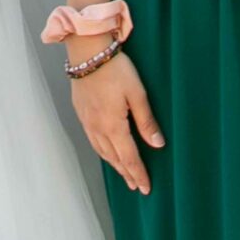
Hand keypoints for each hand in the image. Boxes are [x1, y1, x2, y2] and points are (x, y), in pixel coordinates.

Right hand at [67, 50, 165, 194]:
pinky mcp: (81, 113)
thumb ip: (146, 121)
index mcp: (113, 125)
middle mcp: (98, 128)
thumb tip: (158, 144)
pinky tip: (106, 151)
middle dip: (126, 173)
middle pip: (114, 158)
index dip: (138, 174)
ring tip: (123, 174)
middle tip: (136, 186)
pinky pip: (93, 141)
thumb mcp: (137, 93)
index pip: (129, 158)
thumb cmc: (115, 69)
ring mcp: (87, 122)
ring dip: (114, 165)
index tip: (146, 188)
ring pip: (101, 151)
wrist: (87, 52)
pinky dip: (102, 152)